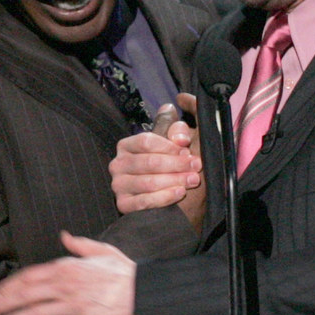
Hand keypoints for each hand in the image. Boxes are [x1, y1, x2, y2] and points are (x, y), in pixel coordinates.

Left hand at [0, 232, 133, 314]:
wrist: (147, 293)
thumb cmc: (126, 274)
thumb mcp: (103, 251)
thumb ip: (80, 245)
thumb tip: (64, 235)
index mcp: (69, 267)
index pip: (30, 276)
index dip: (9, 286)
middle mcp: (67, 285)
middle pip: (26, 294)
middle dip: (2, 303)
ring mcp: (75, 305)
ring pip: (35, 313)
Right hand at [110, 99, 203, 220]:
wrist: (175, 205)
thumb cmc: (175, 170)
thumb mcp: (178, 146)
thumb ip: (175, 128)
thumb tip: (169, 109)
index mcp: (127, 146)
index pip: (145, 141)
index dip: (169, 146)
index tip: (187, 150)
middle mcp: (118, 164)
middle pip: (148, 162)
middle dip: (176, 164)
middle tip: (196, 166)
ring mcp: (119, 186)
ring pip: (148, 182)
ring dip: (174, 180)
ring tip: (192, 179)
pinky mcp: (123, 205)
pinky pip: (143, 202)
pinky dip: (163, 197)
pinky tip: (179, 193)